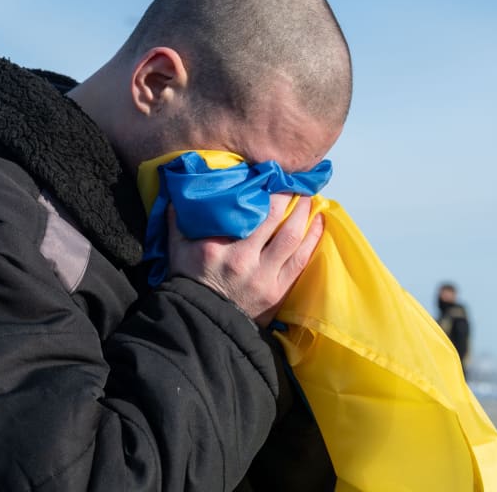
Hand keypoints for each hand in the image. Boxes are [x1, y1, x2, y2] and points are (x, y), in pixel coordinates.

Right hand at [167, 193, 323, 325]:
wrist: (202, 322)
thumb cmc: (190, 281)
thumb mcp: (177, 249)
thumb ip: (178, 220)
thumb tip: (178, 192)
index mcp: (217, 247)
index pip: (246, 211)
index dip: (263, 190)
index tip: (270, 175)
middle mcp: (242, 259)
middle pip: (274, 219)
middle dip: (288, 196)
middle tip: (295, 181)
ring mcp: (263, 277)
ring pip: (292, 237)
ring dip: (304, 213)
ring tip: (309, 197)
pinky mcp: (278, 291)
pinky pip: (301, 260)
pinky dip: (313, 238)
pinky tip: (319, 222)